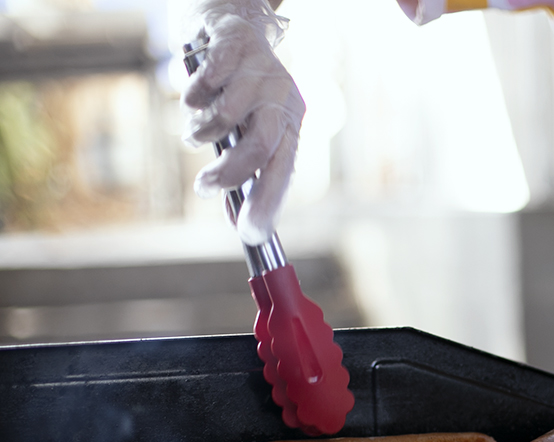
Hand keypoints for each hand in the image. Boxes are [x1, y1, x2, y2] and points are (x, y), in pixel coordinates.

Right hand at [179, 0, 303, 244]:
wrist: (233, 25)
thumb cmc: (240, 91)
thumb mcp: (250, 129)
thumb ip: (246, 173)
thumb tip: (237, 222)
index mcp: (291, 122)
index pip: (285, 169)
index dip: (268, 203)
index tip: (252, 234)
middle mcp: (281, 97)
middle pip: (262, 145)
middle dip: (230, 174)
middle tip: (205, 187)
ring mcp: (259, 71)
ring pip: (226, 115)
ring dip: (201, 132)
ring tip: (195, 133)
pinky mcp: (232, 47)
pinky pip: (207, 81)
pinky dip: (192, 95)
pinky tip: (195, 95)